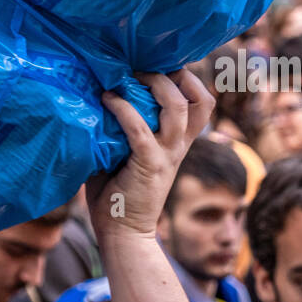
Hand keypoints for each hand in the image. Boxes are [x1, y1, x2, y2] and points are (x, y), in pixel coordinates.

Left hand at [86, 70, 213, 240]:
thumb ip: (121, 128)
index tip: (162, 66)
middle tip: (144, 69)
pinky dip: (123, 108)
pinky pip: (139, 128)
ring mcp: (166, 155)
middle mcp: (178, 146)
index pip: (203, 103)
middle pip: (201, 100)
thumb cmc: (116, 194)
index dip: (190, 80)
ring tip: (129, 78)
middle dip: (177, 76)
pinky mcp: (148, 165)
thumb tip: (98, 94)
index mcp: (178, 143)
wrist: (123, 235)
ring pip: (177, 107)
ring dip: (155, 85)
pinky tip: (107, 99)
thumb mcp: (124, 154)